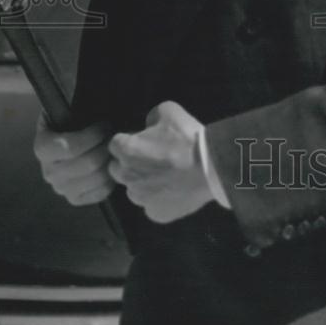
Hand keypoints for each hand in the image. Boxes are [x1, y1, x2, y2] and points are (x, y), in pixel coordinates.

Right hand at [33, 114, 114, 205]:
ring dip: (111, 162)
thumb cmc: (72, 118)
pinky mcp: (75, 198)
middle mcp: (49, 171)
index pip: (70, 148)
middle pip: (88, 164)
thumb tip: (100, 110)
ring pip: (96, 179)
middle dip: (106, 147)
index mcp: (43, 147)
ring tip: (115, 149)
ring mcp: (61, 187)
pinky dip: (111, 180)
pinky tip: (111, 165)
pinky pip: (99, 193)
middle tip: (115, 137)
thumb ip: (79, 108)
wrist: (68, 135)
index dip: (93, 136)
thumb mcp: (70, 108)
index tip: (105, 124)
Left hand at [108, 101, 212, 223]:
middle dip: (129, 162)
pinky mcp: (155, 213)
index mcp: (127, 151)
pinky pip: (150, 206)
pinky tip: (172, 190)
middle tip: (152, 157)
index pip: (114, 144)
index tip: (142, 140)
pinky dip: (158, 199)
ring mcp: (140, 198)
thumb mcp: (168, 110)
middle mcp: (127, 176)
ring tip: (164, 176)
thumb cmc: (187, 137)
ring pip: (133, 189)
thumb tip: (149, 126)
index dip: (128, 140)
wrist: (211, 166)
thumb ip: (152, 117)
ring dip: (142, 182)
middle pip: (118, 169)